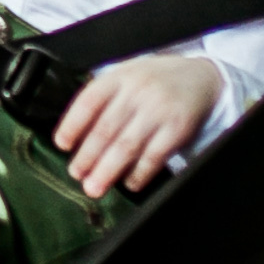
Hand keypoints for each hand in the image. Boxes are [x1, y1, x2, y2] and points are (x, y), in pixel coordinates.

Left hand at [53, 53, 223, 197]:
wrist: (201, 76)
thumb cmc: (156, 81)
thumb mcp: (127, 77)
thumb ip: (104, 99)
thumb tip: (76, 137)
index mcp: (119, 77)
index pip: (88, 101)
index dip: (72, 124)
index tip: (62, 145)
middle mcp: (137, 91)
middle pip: (106, 128)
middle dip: (87, 156)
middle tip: (77, 175)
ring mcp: (158, 109)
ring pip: (127, 145)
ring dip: (108, 170)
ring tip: (94, 186)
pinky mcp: (178, 128)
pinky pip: (154, 155)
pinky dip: (139, 173)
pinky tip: (129, 183)